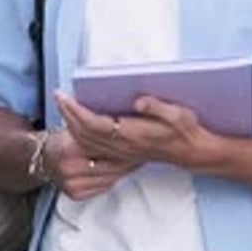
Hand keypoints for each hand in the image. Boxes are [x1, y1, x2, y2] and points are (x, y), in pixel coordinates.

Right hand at [42, 126, 139, 200]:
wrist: (44, 158)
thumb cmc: (64, 139)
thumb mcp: (76, 126)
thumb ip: (94, 128)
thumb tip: (123, 121)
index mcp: (70, 147)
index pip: (104, 146)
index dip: (123, 142)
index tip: (138, 138)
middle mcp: (70, 168)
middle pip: (110, 163)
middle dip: (130, 156)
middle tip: (144, 148)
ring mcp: (72, 183)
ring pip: (110, 176)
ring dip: (126, 168)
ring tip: (138, 158)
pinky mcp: (75, 194)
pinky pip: (104, 186)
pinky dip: (115, 178)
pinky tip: (123, 170)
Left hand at [54, 90, 222, 171]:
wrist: (192, 153)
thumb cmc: (186, 131)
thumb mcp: (178, 115)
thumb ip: (158, 107)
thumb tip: (139, 100)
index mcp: (133, 135)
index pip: (95, 124)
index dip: (77, 112)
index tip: (65, 97)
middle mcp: (124, 147)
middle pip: (85, 134)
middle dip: (68, 115)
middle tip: (59, 96)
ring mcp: (122, 153)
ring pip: (87, 143)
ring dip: (71, 125)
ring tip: (64, 106)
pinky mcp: (122, 154)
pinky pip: (94, 149)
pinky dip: (80, 137)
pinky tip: (75, 125)